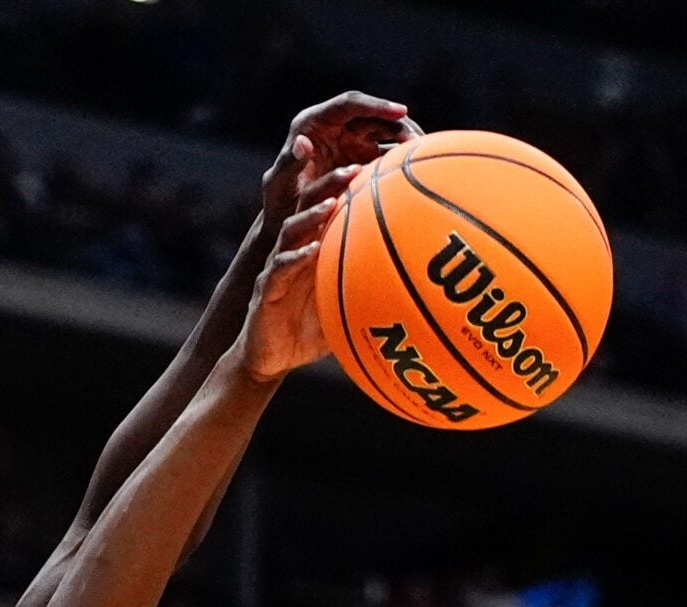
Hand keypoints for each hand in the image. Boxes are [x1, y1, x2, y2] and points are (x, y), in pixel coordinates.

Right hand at [238, 162, 359, 381]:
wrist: (270, 358)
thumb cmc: (311, 332)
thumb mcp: (350, 309)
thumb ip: (375, 294)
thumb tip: (419, 294)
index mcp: (316, 248)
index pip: (331, 208)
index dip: (350, 187)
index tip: (377, 167)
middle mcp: (296, 250)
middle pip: (309, 206)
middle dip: (330, 184)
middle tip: (355, 169)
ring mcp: (279, 266)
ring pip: (292, 229)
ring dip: (312, 215)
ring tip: (331, 203)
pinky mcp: (266, 289)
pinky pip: (279, 267)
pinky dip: (296, 257)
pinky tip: (312, 251)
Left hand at [260, 91, 419, 228]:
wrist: (287, 219)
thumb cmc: (278, 201)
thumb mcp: (278, 184)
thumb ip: (289, 163)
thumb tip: (302, 142)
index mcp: (313, 122)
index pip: (349, 104)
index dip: (376, 105)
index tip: (401, 111)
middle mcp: (334, 126)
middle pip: (373, 115)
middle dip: (398, 123)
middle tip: (419, 140)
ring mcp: (350, 141)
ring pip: (384, 132)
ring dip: (404, 140)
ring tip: (425, 155)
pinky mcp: (361, 158)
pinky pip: (385, 152)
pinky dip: (400, 158)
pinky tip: (418, 170)